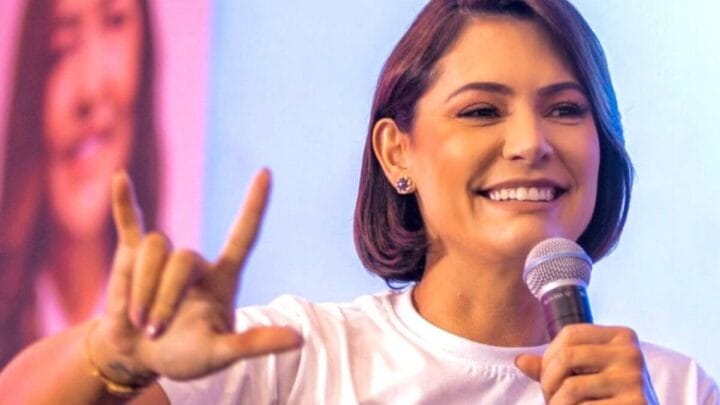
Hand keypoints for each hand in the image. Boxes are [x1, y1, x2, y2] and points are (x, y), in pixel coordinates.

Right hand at [89, 169, 301, 385]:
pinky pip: (130, 224)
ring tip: (139, 322)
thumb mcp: (221, 354)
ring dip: (142, 288)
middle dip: (164, 298)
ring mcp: (164, 257)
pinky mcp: (132, 257)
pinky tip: (120, 178)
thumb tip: (299, 339)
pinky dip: (124, 203)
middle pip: (182, 258)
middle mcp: (195, 262)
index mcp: (223, 278)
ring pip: (155, 247)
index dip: (254, 205)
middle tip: (155, 331)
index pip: (243, 235)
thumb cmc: (186, 355)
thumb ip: (254, 344)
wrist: (141, 357)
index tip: (266, 172)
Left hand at [515, 324, 657, 403]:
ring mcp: (634, 380)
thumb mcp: (585, 375)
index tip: (547, 376)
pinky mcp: (635, 404)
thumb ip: (554, 367)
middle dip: (548, 381)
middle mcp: (632, 354)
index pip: (570, 333)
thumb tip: (520, 361)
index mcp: (623, 337)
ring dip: (556, 403)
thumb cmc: (608, 398)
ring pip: (571, 388)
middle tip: (549, 398)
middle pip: (567, 357)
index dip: (549, 355)